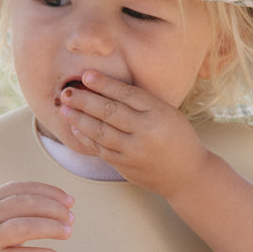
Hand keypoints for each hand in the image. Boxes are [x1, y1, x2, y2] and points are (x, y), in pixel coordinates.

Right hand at [0, 181, 74, 251]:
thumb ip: (18, 207)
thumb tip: (62, 204)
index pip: (22, 188)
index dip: (49, 192)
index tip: (69, 201)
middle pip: (26, 204)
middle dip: (54, 209)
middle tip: (71, 218)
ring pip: (25, 227)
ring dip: (51, 228)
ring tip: (67, 232)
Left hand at [58, 71, 208, 197]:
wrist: (188, 175)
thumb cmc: (178, 139)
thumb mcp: (168, 114)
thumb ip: (143, 103)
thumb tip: (107, 88)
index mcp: (159, 113)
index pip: (126, 95)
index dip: (104, 84)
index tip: (86, 75)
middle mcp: (146, 132)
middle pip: (109, 112)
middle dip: (84, 101)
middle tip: (66, 93)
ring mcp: (134, 151)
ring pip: (100, 132)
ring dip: (79, 119)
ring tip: (64, 109)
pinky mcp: (126, 167)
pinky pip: (101, 149)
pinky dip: (86, 138)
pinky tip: (76, 128)